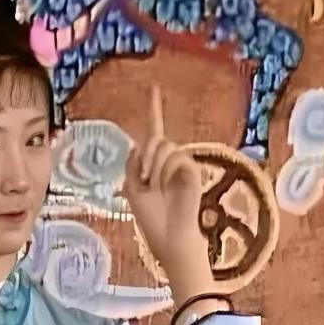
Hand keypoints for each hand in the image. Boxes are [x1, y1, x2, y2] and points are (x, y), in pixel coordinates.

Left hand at [125, 84, 209, 286]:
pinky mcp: (192, 170)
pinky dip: (166, 171)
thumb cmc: (150, 218)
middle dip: (146, 157)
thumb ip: (132, 164)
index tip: (153, 88)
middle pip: (155, 139)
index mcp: (151, 164)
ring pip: (164, 147)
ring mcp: (181, 165)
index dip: (153, 109)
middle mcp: (167, 161)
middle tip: (145, 181)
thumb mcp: (132, 188)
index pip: (153, 131)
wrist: (170, 236)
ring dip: (155, 167)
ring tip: (156, 188)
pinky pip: (176, 157)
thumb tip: (139, 144)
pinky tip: (166, 186)